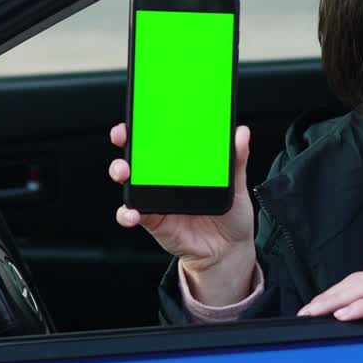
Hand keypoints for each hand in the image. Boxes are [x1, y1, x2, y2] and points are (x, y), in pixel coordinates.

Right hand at [110, 123, 255, 305]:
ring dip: (121, 173)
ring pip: (130, 182)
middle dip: (126, 143)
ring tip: (124, 172)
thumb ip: (237, 160)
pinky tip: (132, 213)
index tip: (140, 113)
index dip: (147, 125)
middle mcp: (165, 179)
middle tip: (124, 137)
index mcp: (183, 165)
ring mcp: (156, 199)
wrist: (228, 249)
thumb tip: (241, 134)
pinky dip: (127, 213)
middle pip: (139, 156)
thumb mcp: (236, 186)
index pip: (161, 139)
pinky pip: (133, 214)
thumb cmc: (230, 214)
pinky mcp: (153, 221)